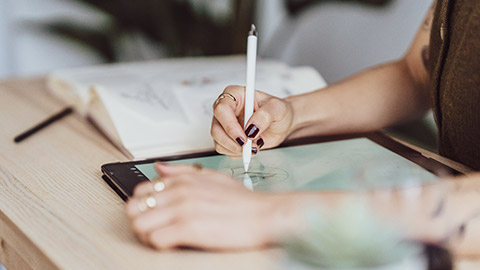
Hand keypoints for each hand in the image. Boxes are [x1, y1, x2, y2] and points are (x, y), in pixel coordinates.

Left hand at [125, 163, 285, 249]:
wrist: (265, 215)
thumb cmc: (242, 201)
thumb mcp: (212, 177)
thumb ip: (183, 172)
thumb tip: (159, 168)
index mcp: (182, 180)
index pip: (141, 190)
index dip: (143, 206)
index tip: (154, 215)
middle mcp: (179, 192)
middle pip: (133, 207)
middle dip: (139, 220)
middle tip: (153, 228)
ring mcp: (183, 209)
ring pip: (139, 224)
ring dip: (146, 235)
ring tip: (162, 237)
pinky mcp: (189, 229)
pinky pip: (155, 240)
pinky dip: (160, 245)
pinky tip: (173, 243)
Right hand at [211, 85, 293, 156]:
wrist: (282, 124)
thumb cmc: (279, 111)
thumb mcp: (277, 108)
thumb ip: (265, 115)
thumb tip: (251, 128)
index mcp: (234, 95)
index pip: (221, 109)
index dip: (230, 126)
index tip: (244, 137)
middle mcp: (226, 109)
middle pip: (216, 129)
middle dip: (233, 142)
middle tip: (251, 145)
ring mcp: (224, 124)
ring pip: (218, 141)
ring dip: (236, 149)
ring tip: (255, 145)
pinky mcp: (226, 138)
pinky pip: (224, 149)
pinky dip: (237, 153)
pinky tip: (250, 148)